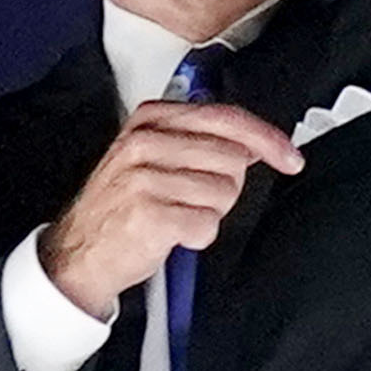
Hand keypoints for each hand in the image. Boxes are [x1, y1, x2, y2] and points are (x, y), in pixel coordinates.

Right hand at [37, 101, 301, 320]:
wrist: (80, 253)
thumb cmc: (124, 206)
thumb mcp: (155, 157)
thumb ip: (202, 141)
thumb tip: (258, 142)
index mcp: (151, 119)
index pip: (227, 117)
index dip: (268, 139)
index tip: (290, 157)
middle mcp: (144, 142)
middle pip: (233, 158)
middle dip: (225, 186)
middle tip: (191, 199)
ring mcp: (144, 177)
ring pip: (224, 192)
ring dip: (209, 213)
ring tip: (176, 215)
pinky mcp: (149, 214)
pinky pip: (207, 224)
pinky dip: (198, 236)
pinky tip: (172, 234)